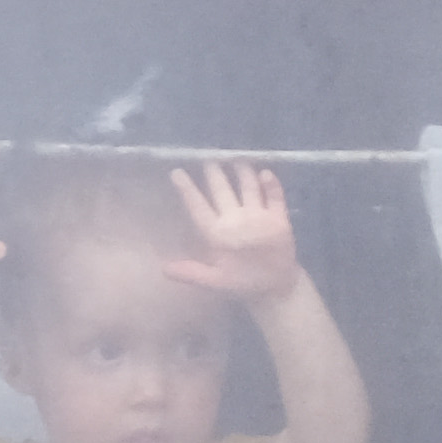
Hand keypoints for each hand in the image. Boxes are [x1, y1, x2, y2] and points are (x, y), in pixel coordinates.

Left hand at [165, 161, 305, 306]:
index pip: (199, 207)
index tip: (176, 172)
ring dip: (243, 174)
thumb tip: (163, 269)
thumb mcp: (215, 282)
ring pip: (248, 189)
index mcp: (218, 232)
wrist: (274, 288)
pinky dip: (271, 187)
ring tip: (236, 156)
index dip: (188, 191)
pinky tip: (265, 174)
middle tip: (208, 154)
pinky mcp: (278, 219)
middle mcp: (235, 219)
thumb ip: (192, 274)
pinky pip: (275, 199)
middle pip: (223, 191)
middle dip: (215, 174)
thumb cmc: (241, 284)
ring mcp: (257, 217)